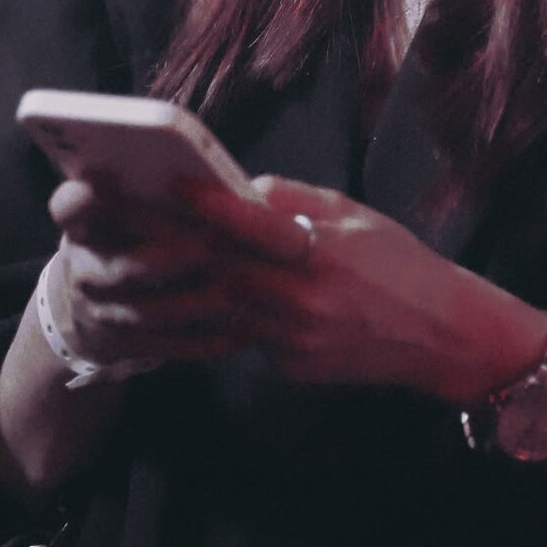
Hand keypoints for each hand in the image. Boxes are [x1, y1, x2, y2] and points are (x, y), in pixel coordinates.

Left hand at [48, 171, 545, 400]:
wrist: (444, 338)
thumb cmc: (401, 263)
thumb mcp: (353, 214)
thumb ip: (291, 202)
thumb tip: (234, 186)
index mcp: (316, 247)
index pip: (241, 222)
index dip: (192, 202)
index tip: (147, 180)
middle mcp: (298, 294)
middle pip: (210, 267)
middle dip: (152, 244)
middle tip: (102, 224)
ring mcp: (290, 337)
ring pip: (214, 307)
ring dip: (166, 286)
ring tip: (121, 262)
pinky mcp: (288, 366)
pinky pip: (240, 337)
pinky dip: (215, 318)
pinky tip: (184, 305)